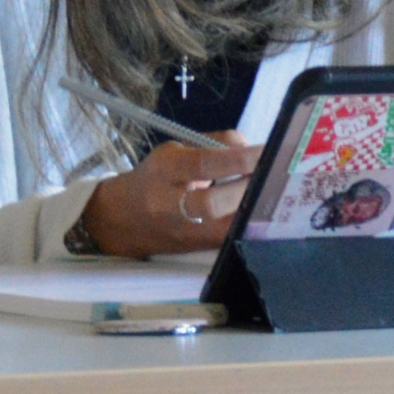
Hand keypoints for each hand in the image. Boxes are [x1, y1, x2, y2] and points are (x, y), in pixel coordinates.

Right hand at [85, 138, 256, 255]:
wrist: (120, 220)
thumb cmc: (155, 178)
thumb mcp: (175, 151)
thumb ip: (214, 144)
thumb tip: (251, 148)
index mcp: (165, 170)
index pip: (204, 163)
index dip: (239, 158)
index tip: (267, 151)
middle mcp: (171, 204)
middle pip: (213, 203)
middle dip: (247, 188)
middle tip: (272, 175)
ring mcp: (185, 232)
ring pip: (225, 228)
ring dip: (253, 210)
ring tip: (273, 193)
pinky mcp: (197, 250)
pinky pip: (229, 239)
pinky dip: (249, 224)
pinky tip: (264, 212)